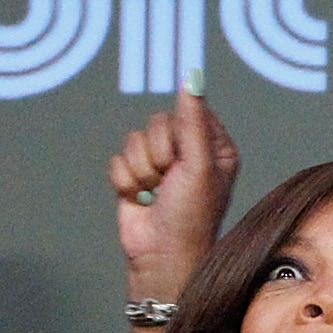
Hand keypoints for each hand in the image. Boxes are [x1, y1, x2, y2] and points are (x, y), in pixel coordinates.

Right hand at [110, 75, 239, 292]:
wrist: (162, 256)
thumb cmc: (191, 216)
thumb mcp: (198, 165)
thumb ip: (193, 120)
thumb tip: (191, 77)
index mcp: (214, 145)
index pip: (189, 110)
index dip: (180, 132)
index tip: (185, 157)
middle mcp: (187, 151)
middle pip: (157, 122)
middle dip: (158, 154)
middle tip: (169, 181)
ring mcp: (159, 164)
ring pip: (134, 140)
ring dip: (142, 171)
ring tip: (156, 194)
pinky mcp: (135, 176)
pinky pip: (118, 160)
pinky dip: (126, 182)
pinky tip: (140, 200)